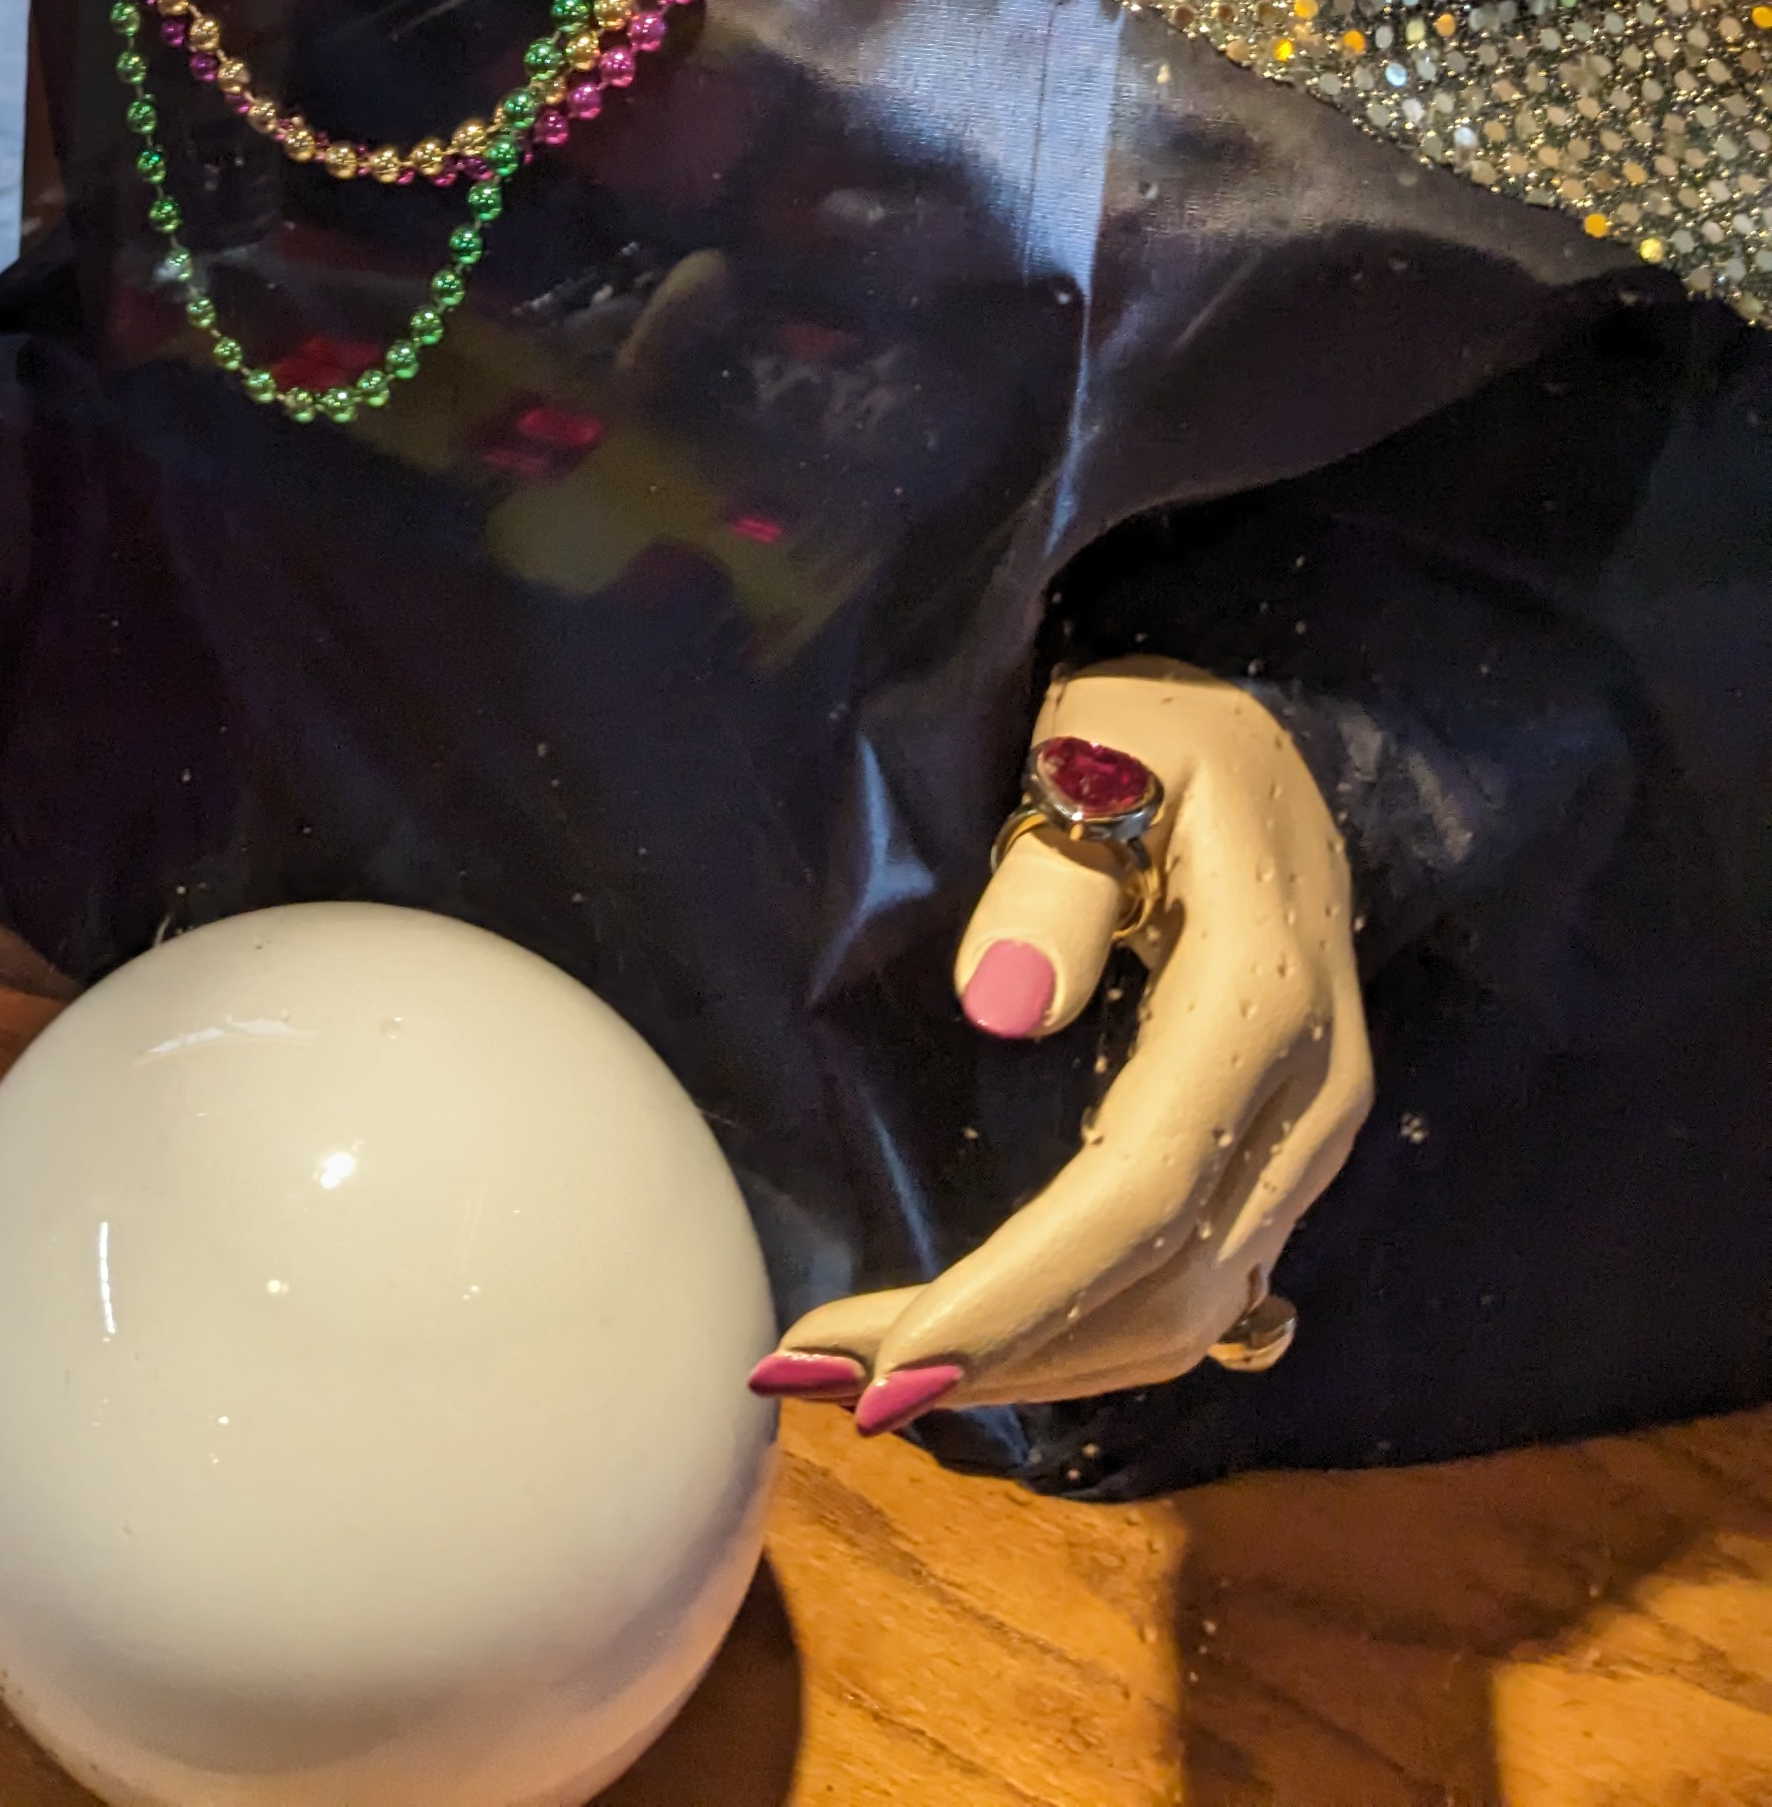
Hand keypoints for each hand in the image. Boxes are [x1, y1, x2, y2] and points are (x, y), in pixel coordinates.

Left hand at [752, 663, 1369, 1429]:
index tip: (891, 1360)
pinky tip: (969, 1356)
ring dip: (1023, 1368)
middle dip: (992, 1354)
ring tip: (856, 1381)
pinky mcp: (1269, 1172)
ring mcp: (1299, 1151)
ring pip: (1175, 1320)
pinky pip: (1186, 1298)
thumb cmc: (1156, 741)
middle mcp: (1306, 1107)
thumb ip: (1055, 875)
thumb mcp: (1101, 749)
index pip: (1140, 1192)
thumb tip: (1005, 1001)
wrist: (1264, 758)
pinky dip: (1073, 1342)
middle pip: (1155, 1288)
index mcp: (1263, 1005)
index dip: (1021, 1293)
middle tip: (816, 1377)